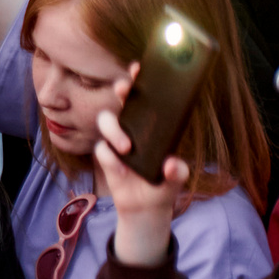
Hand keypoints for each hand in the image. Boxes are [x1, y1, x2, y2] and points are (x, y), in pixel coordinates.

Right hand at [92, 82, 189, 268]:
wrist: (145, 210)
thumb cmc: (162, 186)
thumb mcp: (176, 181)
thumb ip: (177, 172)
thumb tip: (171, 163)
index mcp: (152, 127)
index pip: (146, 99)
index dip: (141, 80)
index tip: (139, 68)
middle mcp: (132, 128)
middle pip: (122, 100)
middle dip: (122, 90)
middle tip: (125, 90)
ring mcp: (116, 141)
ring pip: (105, 119)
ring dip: (114, 130)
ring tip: (126, 148)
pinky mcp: (106, 157)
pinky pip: (101, 149)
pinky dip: (110, 159)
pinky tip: (121, 171)